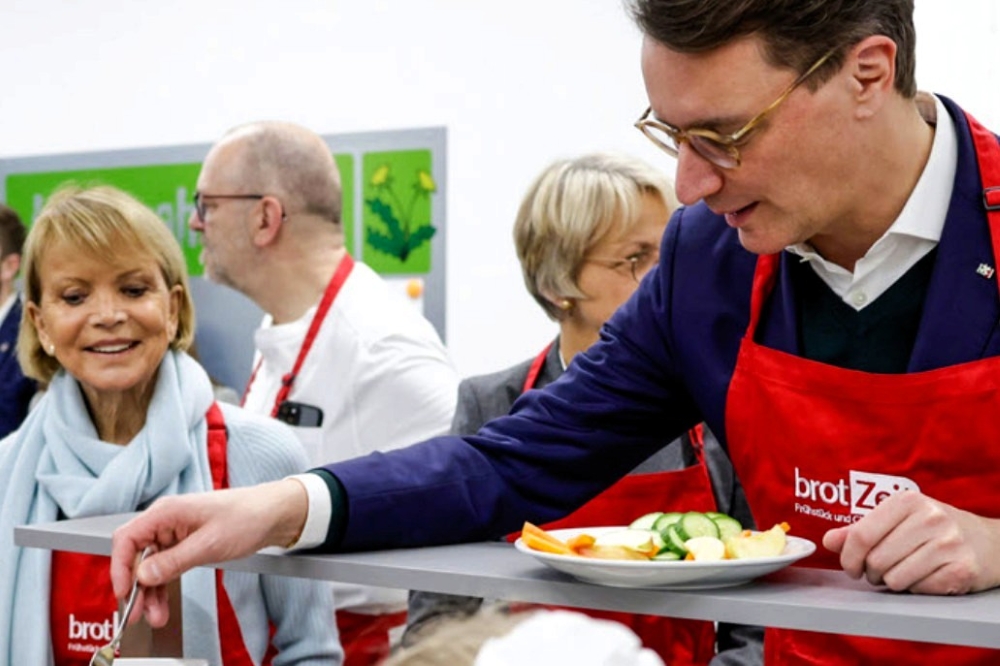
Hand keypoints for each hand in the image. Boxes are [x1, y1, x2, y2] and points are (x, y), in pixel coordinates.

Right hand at [110, 478, 308, 625]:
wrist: (273, 513)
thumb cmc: (247, 517)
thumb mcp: (210, 544)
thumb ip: (175, 561)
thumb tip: (143, 575)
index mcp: (167, 512)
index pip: (127, 538)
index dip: (120, 567)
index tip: (124, 592)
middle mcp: (166, 520)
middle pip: (136, 555)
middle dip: (135, 586)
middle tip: (136, 614)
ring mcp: (174, 532)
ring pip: (150, 565)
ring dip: (150, 592)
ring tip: (154, 617)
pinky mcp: (184, 543)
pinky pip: (165, 567)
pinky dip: (163, 586)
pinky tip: (162, 605)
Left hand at [823, 490, 999, 594]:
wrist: (990, 542)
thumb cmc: (936, 529)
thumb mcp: (898, 519)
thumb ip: (860, 529)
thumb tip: (828, 541)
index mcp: (908, 501)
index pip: (861, 534)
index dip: (848, 557)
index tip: (850, 567)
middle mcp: (930, 519)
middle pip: (876, 560)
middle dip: (870, 573)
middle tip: (878, 572)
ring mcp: (949, 544)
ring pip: (895, 578)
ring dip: (891, 583)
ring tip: (902, 573)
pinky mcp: (962, 570)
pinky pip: (919, 590)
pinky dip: (915, 589)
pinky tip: (924, 577)